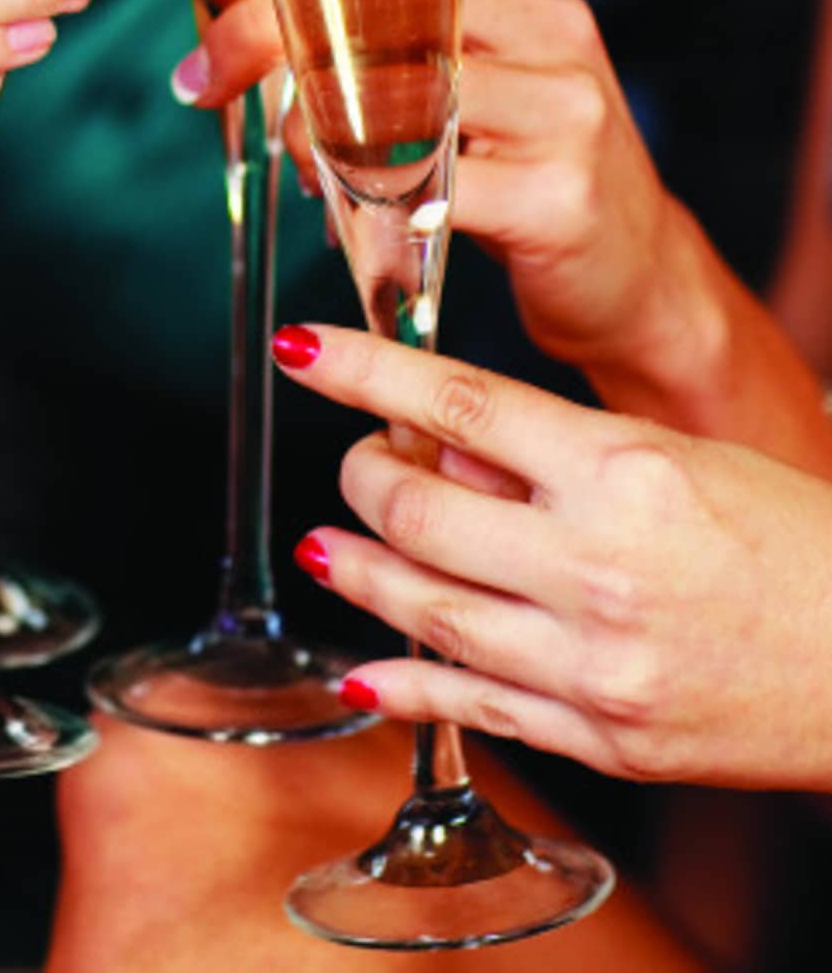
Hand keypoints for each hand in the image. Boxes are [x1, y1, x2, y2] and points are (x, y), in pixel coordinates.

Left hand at [172, 0, 682, 375]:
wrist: (638, 276)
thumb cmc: (524, 163)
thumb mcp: (475, 71)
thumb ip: (393, 29)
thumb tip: (254, 11)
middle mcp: (551, 24)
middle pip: (383, 0)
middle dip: (269, 29)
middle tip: (203, 71)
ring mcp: (562, 108)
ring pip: (394, 92)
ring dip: (303, 125)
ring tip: (281, 149)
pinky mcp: (557, 195)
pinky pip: (425, 189)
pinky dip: (357, 201)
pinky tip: (336, 211)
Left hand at [275, 322, 831, 790]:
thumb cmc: (795, 540)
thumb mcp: (678, 456)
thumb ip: (554, 452)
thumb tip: (441, 440)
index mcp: (623, 471)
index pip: (457, 402)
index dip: (363, 371)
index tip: (305, 350)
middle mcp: (596, 565)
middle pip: (419, 507)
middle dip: (360, 473)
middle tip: (352, 459)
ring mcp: (593, 662)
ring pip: (425, 608)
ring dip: (356, 570)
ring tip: (322, 545)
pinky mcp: (601, 737)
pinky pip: (471, 707)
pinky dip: (402, 684)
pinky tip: (359, 666)